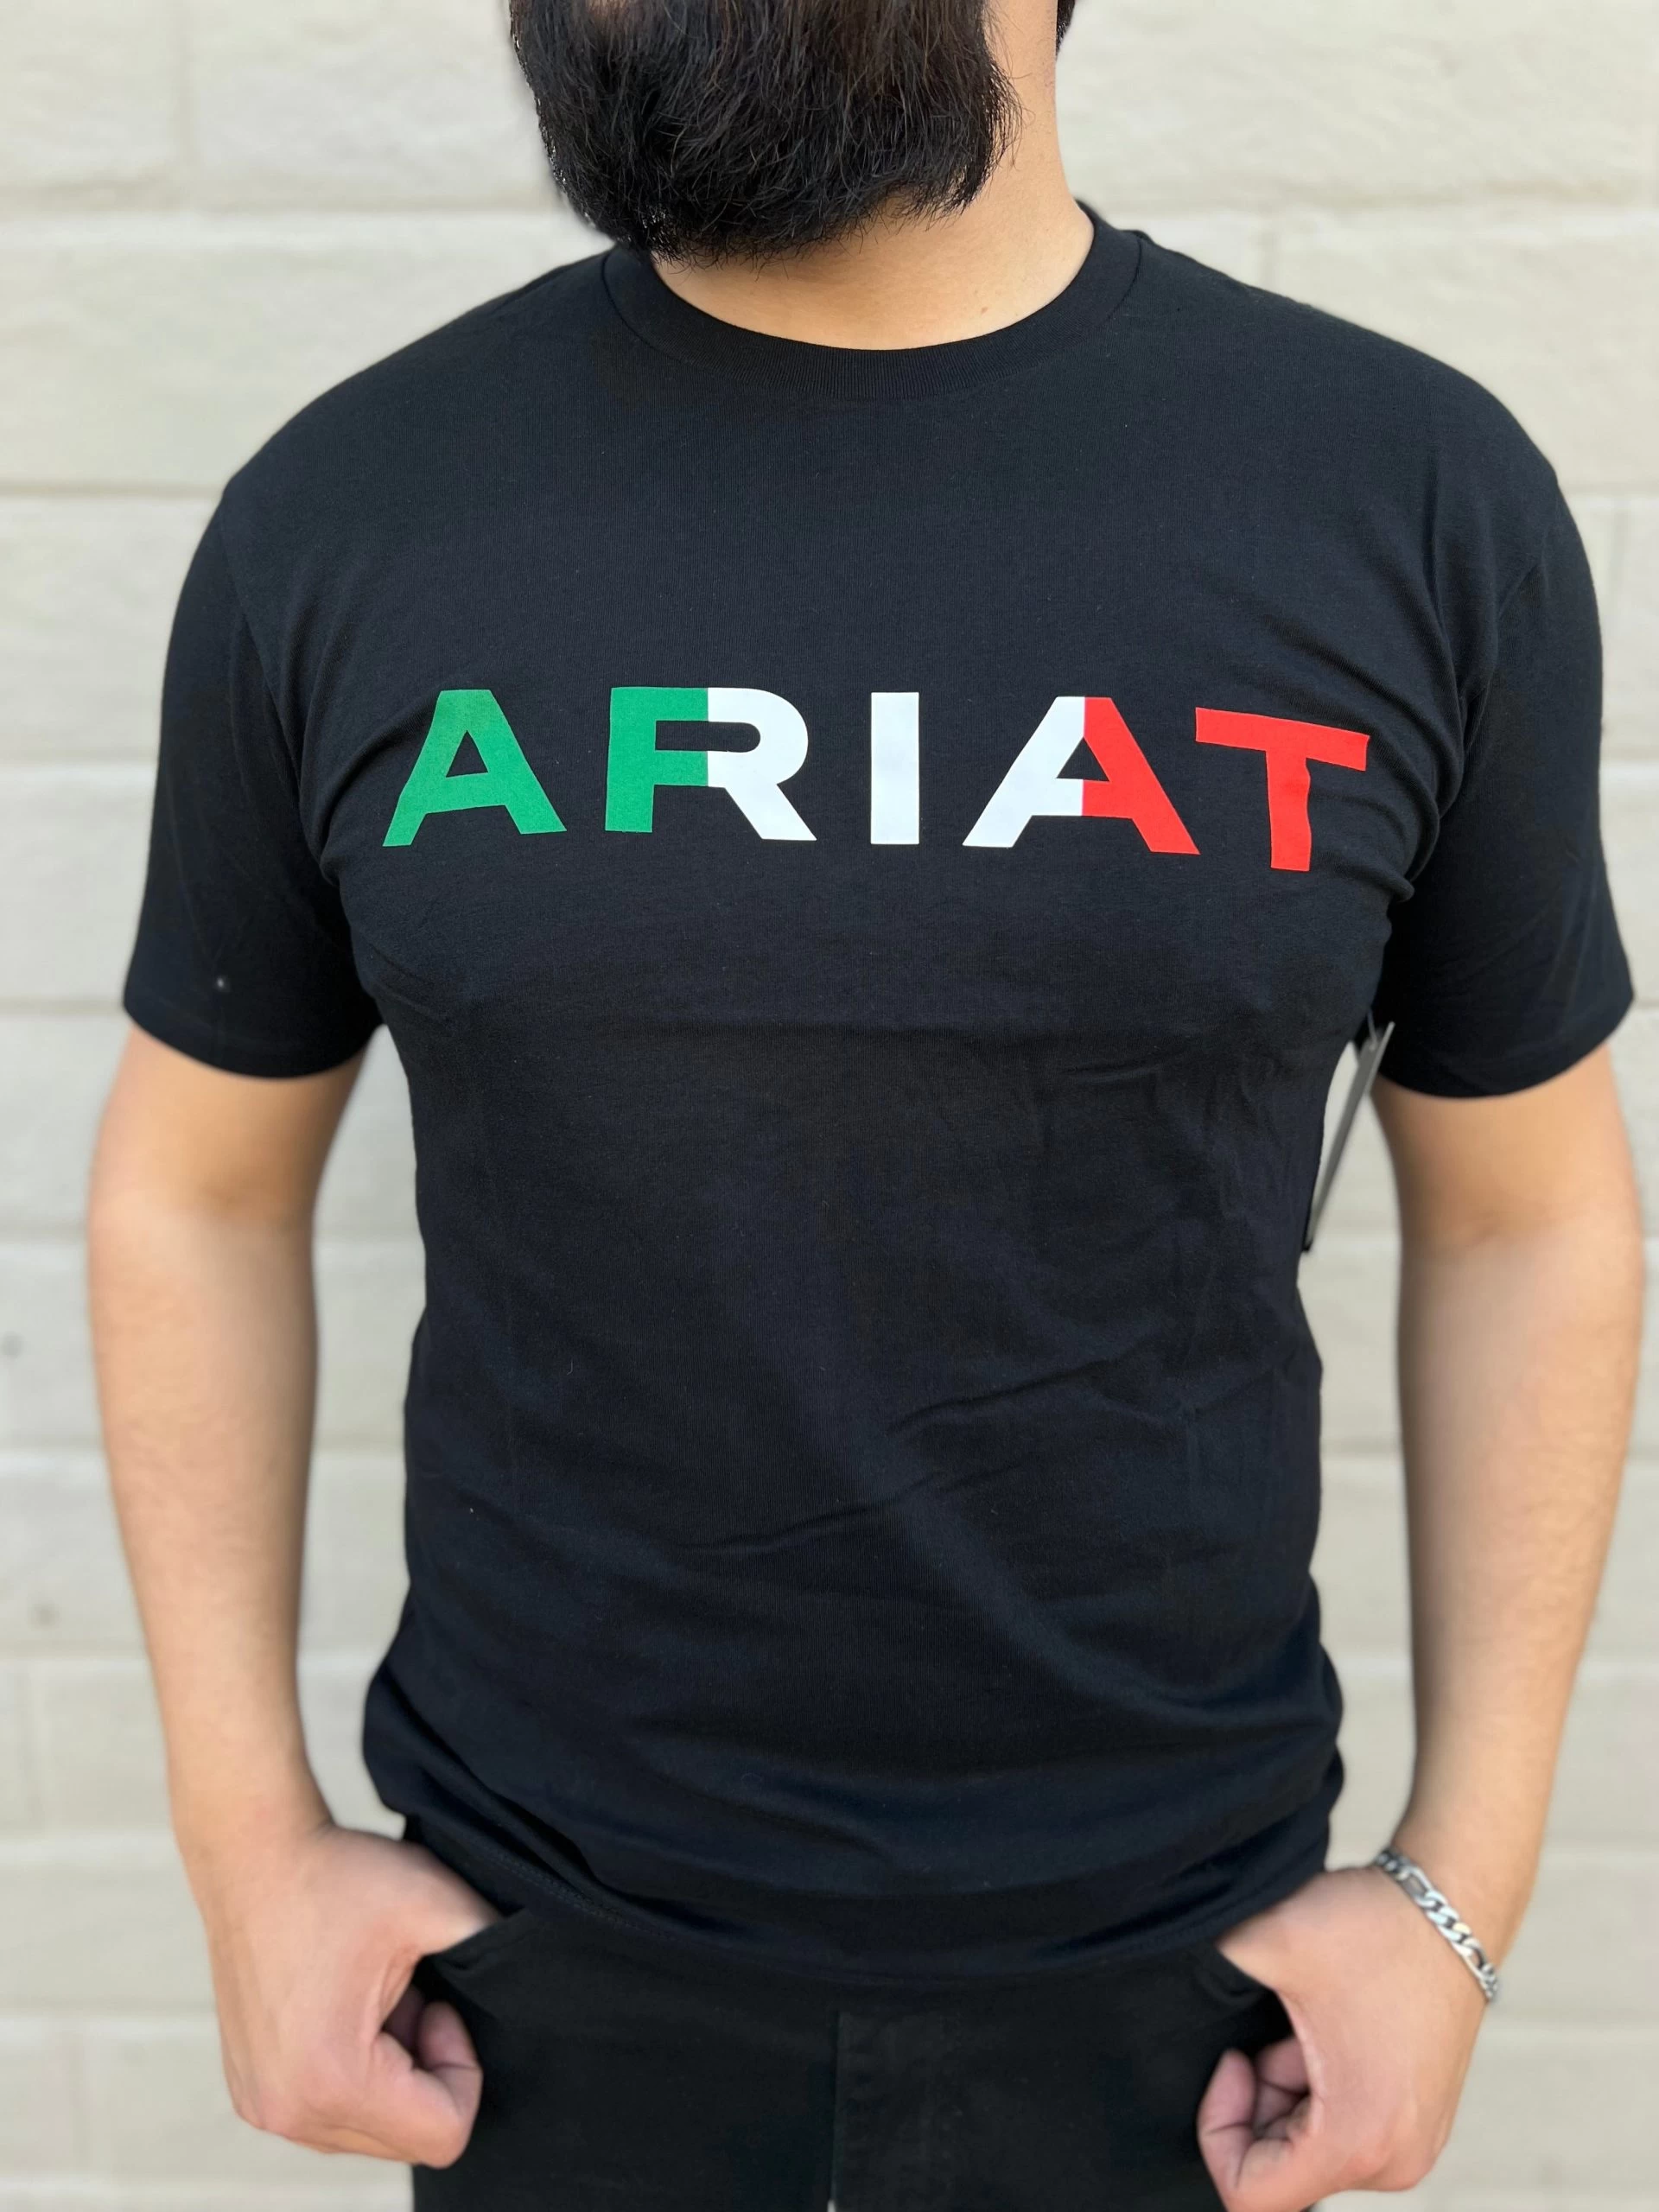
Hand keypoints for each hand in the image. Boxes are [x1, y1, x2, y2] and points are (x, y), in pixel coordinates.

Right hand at [192, 1816, 498, 2164]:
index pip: (442, 2135)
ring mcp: (264, 2106)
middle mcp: (289, 2111)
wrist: (253, 1854)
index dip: (462, 2068)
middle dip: (427, 2070)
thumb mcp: (433, 1903)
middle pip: (406, 2141)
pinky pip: (332, 2115)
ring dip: (393, 2072)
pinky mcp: (253, 2092)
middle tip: (412, 1994)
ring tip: (380, 1996)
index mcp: (332, 2080)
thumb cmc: (334, 1876)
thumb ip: (493, 1944)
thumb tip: (541, 1972)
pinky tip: (349, 2006)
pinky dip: (356, 2071)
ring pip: (371, 2131)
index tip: (439, 2002)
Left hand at [1196, 1863, 1489, 2209]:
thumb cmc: (1374, 1928)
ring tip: (1306, 2023)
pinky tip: (1331, 2031)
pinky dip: (1315, 2089)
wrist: (1454, 1905)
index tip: (1233, 2060)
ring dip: (1285, 2091)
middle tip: (1272, 2033)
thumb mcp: (1272, 1942)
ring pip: (1305, 2150)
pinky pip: (1337, 2132)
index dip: (1219, 2132)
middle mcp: (1393, 2163)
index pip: (1251, 2198)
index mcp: (1359, 2140)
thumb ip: (1205, 1972)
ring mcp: (1409, 2149)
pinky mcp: (1415, 2126)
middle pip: (1279, 2173)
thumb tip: (1148, 1978)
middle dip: (1256, 2104)